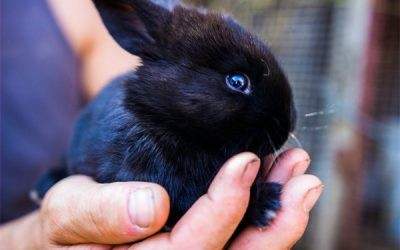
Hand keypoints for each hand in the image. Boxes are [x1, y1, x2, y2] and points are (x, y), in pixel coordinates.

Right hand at [0, 148, 321, 248]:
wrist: (66, 241)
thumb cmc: (60, 230)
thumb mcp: (64, 215)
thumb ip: (96, 214)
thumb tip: (149, 207)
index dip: (224, 209)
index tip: (246, 161)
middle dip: (275, 220)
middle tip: (304, 177)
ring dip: (278, 215)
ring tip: (302, 177)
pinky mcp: (199, 249)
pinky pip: (239, 242)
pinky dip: (264, 215)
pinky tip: (278, 187)